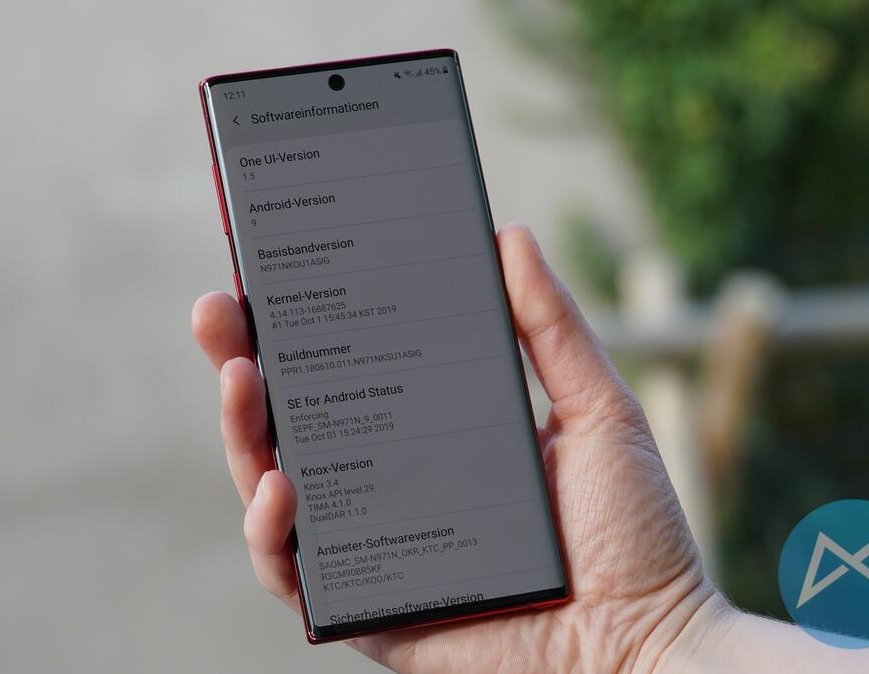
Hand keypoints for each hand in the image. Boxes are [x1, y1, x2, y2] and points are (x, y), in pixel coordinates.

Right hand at [193, 224, 716, 672]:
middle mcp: (391, 487)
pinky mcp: (366, 609)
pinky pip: (292, 573)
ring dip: (242, 433)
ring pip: (273, 487)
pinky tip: (279, 487)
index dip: (303, 324)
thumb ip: (551, 328)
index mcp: (434, 436)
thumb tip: (508, 236)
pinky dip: (269, 531)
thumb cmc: (634, 534)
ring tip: (240, 377)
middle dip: (243, 360)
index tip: (273, 267)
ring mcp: (371, 547)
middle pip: (294, 421)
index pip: (351, 371)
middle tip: (219, 309)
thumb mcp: (597, 410)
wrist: (650, 647)